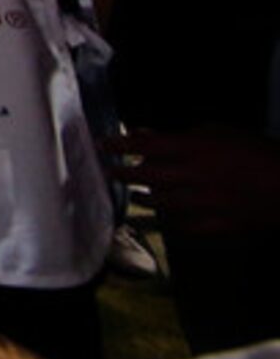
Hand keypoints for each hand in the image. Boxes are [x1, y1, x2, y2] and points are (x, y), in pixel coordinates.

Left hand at [113, 126, 279, 237]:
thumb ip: (183, 134)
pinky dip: (170, 221)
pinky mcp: (218, 225)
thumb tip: (149, 135)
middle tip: (109, 171)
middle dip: (122, 173)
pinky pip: (184, 226)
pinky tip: (162, 220)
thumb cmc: (257, 152)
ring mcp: (204, 204)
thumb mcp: (220, 132)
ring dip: (143, 199)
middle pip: (146, 176)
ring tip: (133, 196)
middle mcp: (193, 177)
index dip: (119, 145)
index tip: (101, 144)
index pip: (144, 145)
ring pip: (161, 203)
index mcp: (194, 150)